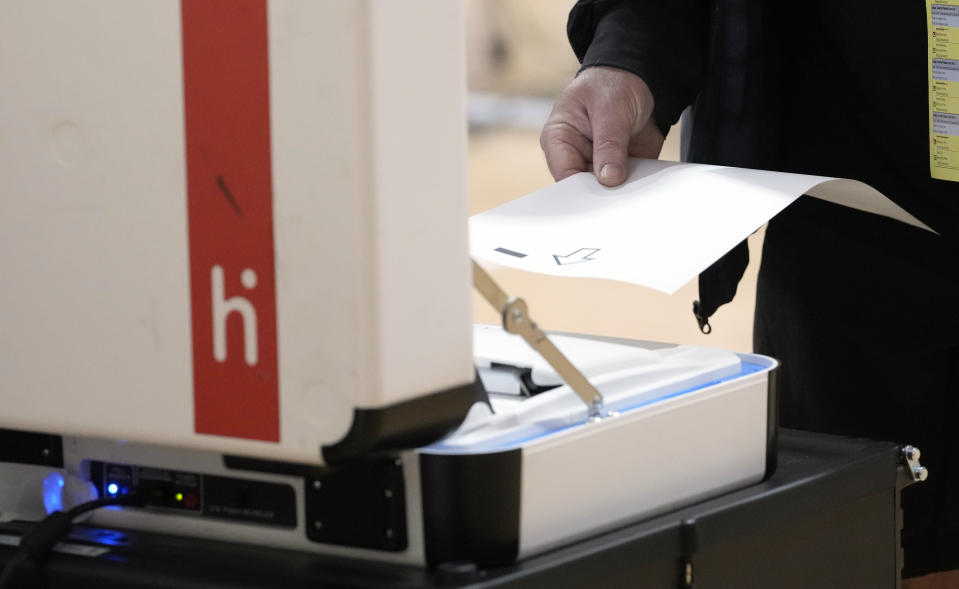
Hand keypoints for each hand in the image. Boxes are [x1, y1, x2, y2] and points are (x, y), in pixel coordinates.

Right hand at [540, 66, 664, 186]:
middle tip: (620, 191)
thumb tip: (609, 179)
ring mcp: (597, 165)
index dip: (579, 189)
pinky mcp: (618, 170)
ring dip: (621, 191)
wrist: (638, 80)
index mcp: (559, 138)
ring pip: (605, 192)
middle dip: (602, 193)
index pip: (563, 173)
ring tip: (634, 185)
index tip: (600, 193)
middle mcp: (575, 156)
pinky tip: (644, 184)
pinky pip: (626, 187)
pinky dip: (636, 187)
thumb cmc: (611, 85)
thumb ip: (609, 144)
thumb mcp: (610, 108)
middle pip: (582, 188)